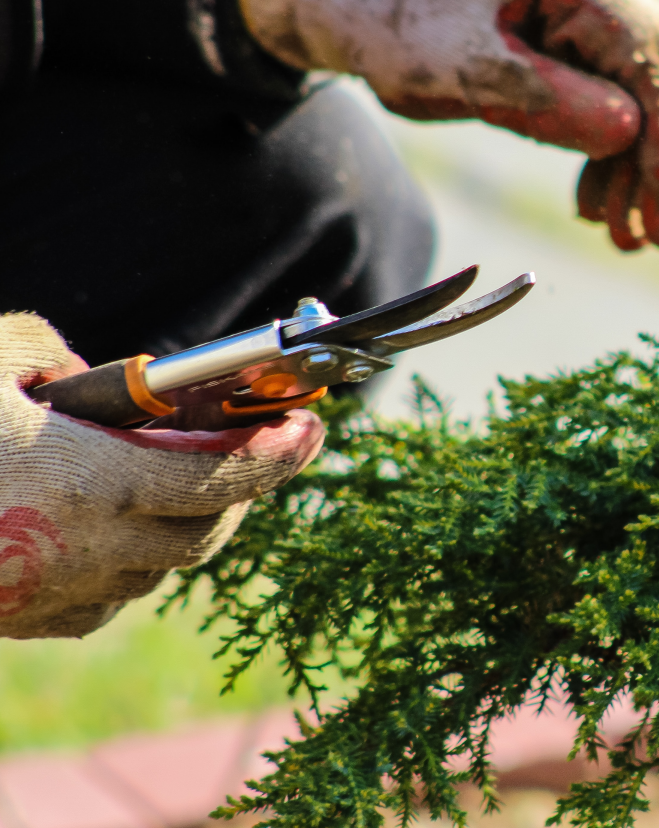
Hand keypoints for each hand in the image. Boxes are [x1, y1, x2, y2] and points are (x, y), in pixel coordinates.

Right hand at [0, 313, 323, 638]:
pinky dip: (137, 562)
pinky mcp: (22, 620)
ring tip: (193, 477)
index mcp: (92, 482)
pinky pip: (111, 598)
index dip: (279, 454)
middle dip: (244, 489)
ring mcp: (55, 594)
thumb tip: (90, 377)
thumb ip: (53, 353)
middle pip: (208, 531)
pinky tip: (122, 525)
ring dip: (192, 524)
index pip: (223, 477)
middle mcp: (88, 550)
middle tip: (260, 446)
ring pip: (163, 569)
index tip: (313, 427)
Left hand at [240, 0, 658, 250]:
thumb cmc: (404, 28)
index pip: (646, 49)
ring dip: (637, 167)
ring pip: (642, 89)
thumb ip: (545, 101)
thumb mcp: (463, 72)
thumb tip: (630, 134)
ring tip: (628, 238)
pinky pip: (615, 89)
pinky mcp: (586, 23)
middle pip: (658, 72)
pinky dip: (609, 150)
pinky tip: (600, 202)